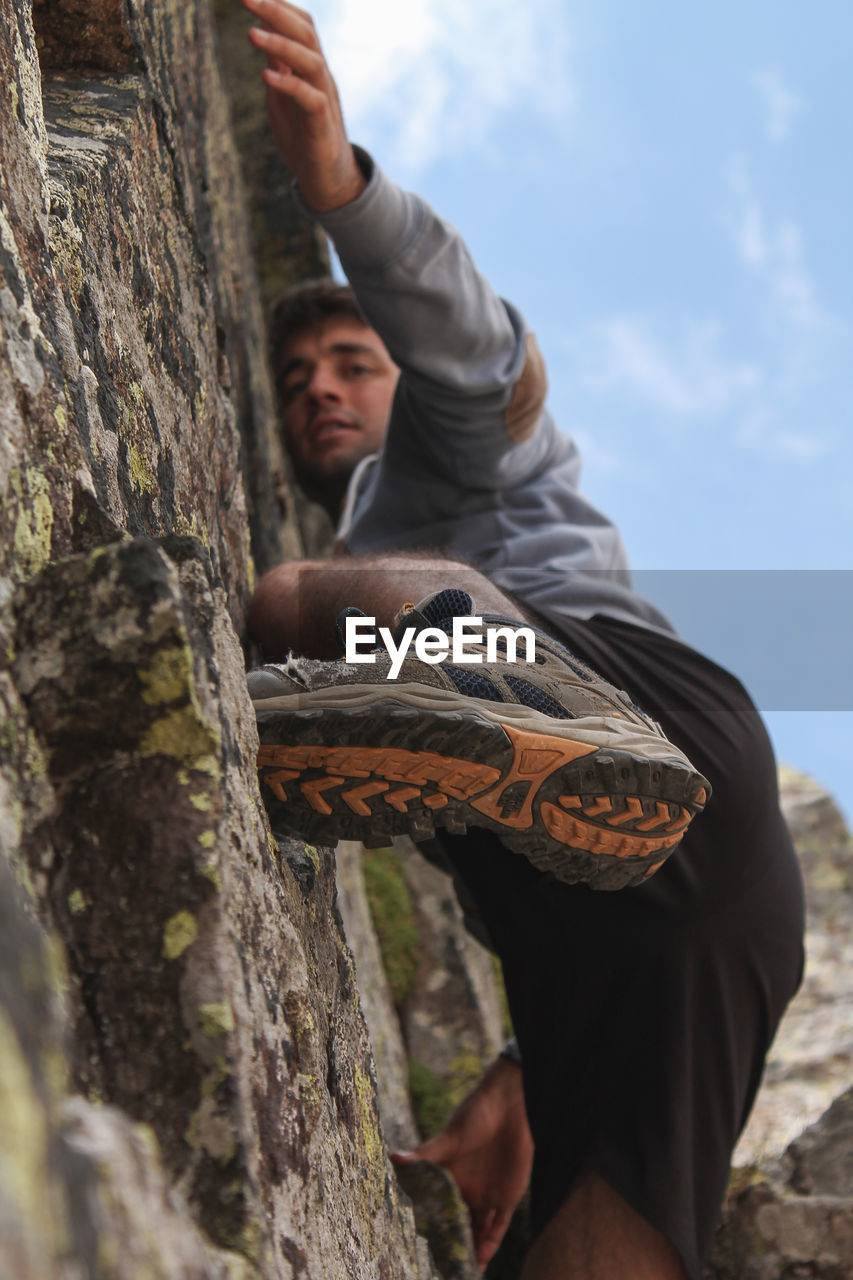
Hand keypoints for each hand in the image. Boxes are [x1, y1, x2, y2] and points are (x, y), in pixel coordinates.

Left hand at [242, 0, 366, 211]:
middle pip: (306, 33)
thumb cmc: (303, 137)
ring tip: (251, 33)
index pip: (301, 24)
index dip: (279, 5)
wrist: (327, 180)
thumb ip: (276, 65)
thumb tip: (260, 31)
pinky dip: (289, 84)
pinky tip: (266, 76)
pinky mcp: (322, 126)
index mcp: (311, 68)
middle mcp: (321, 78)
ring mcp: (324, 100)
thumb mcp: (282, 94)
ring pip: (310, 60)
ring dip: (281, 44)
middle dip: (276, 12)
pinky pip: (310, 99)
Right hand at [392, 1056, 533, 1270]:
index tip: (422, 1246)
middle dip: (453, 1246)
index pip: (439, 1210)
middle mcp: (467, 1190)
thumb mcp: (449, 1137)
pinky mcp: (509, 1195)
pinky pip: (500, 1226)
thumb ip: (425, 1154)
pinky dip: (491, 1243)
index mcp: (449, 1177)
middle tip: (443, 1267)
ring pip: (479, 1230)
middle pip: (459, 1225)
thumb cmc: (474, 1114)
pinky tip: (482, 1258)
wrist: (509, 1104)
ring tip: (463, 1271)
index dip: (432, 1229)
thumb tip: (393, 1157)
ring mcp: (488, 1194)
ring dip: (473, 1250)